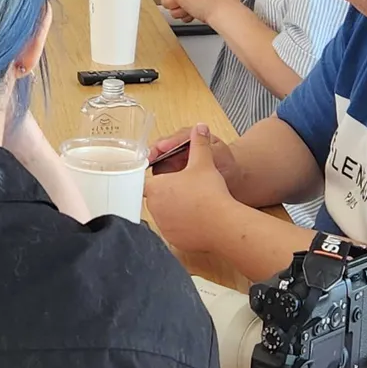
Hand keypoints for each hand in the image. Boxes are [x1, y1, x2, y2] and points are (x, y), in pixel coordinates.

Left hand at [143, 124, 241, 254]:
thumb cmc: (210, 193)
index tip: (163, 178)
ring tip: (191, 204)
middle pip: (155, 198)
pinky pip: (173, 230)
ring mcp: (162, 226)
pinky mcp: (173, 240)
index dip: (153, 178)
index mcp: (155, 188)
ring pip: (164, 214)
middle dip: (166, 193)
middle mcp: (154, 208)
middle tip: (183, 189)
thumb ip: (199, 144)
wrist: (223, 223)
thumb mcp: (204, 163)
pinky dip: (181, 226)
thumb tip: (200, 127)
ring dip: (173, 209)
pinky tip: (195, 220)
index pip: (143, 181)